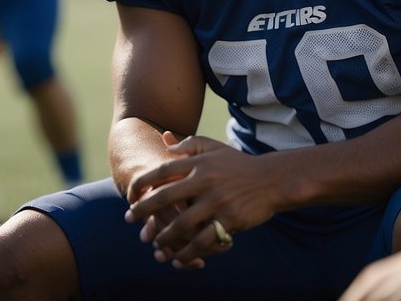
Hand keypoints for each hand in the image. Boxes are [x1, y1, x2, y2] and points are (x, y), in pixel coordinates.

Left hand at [124, 131, 276, 268]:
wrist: (272, 180)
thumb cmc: (239, 164)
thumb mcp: (214, 147)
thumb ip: (189, 144)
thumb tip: (165, 140)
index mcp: (199, 163)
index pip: (162, 172)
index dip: (142, 183)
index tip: (129, 194)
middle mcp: (205, 181)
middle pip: (165, 197)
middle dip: (143, 210)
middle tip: (129, 218)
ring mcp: (217, 202)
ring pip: (182, 224)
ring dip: (164, 237)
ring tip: (154, 244)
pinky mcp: (229, 220)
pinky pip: (204, 241)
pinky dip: (189, 252)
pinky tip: (178, 259)